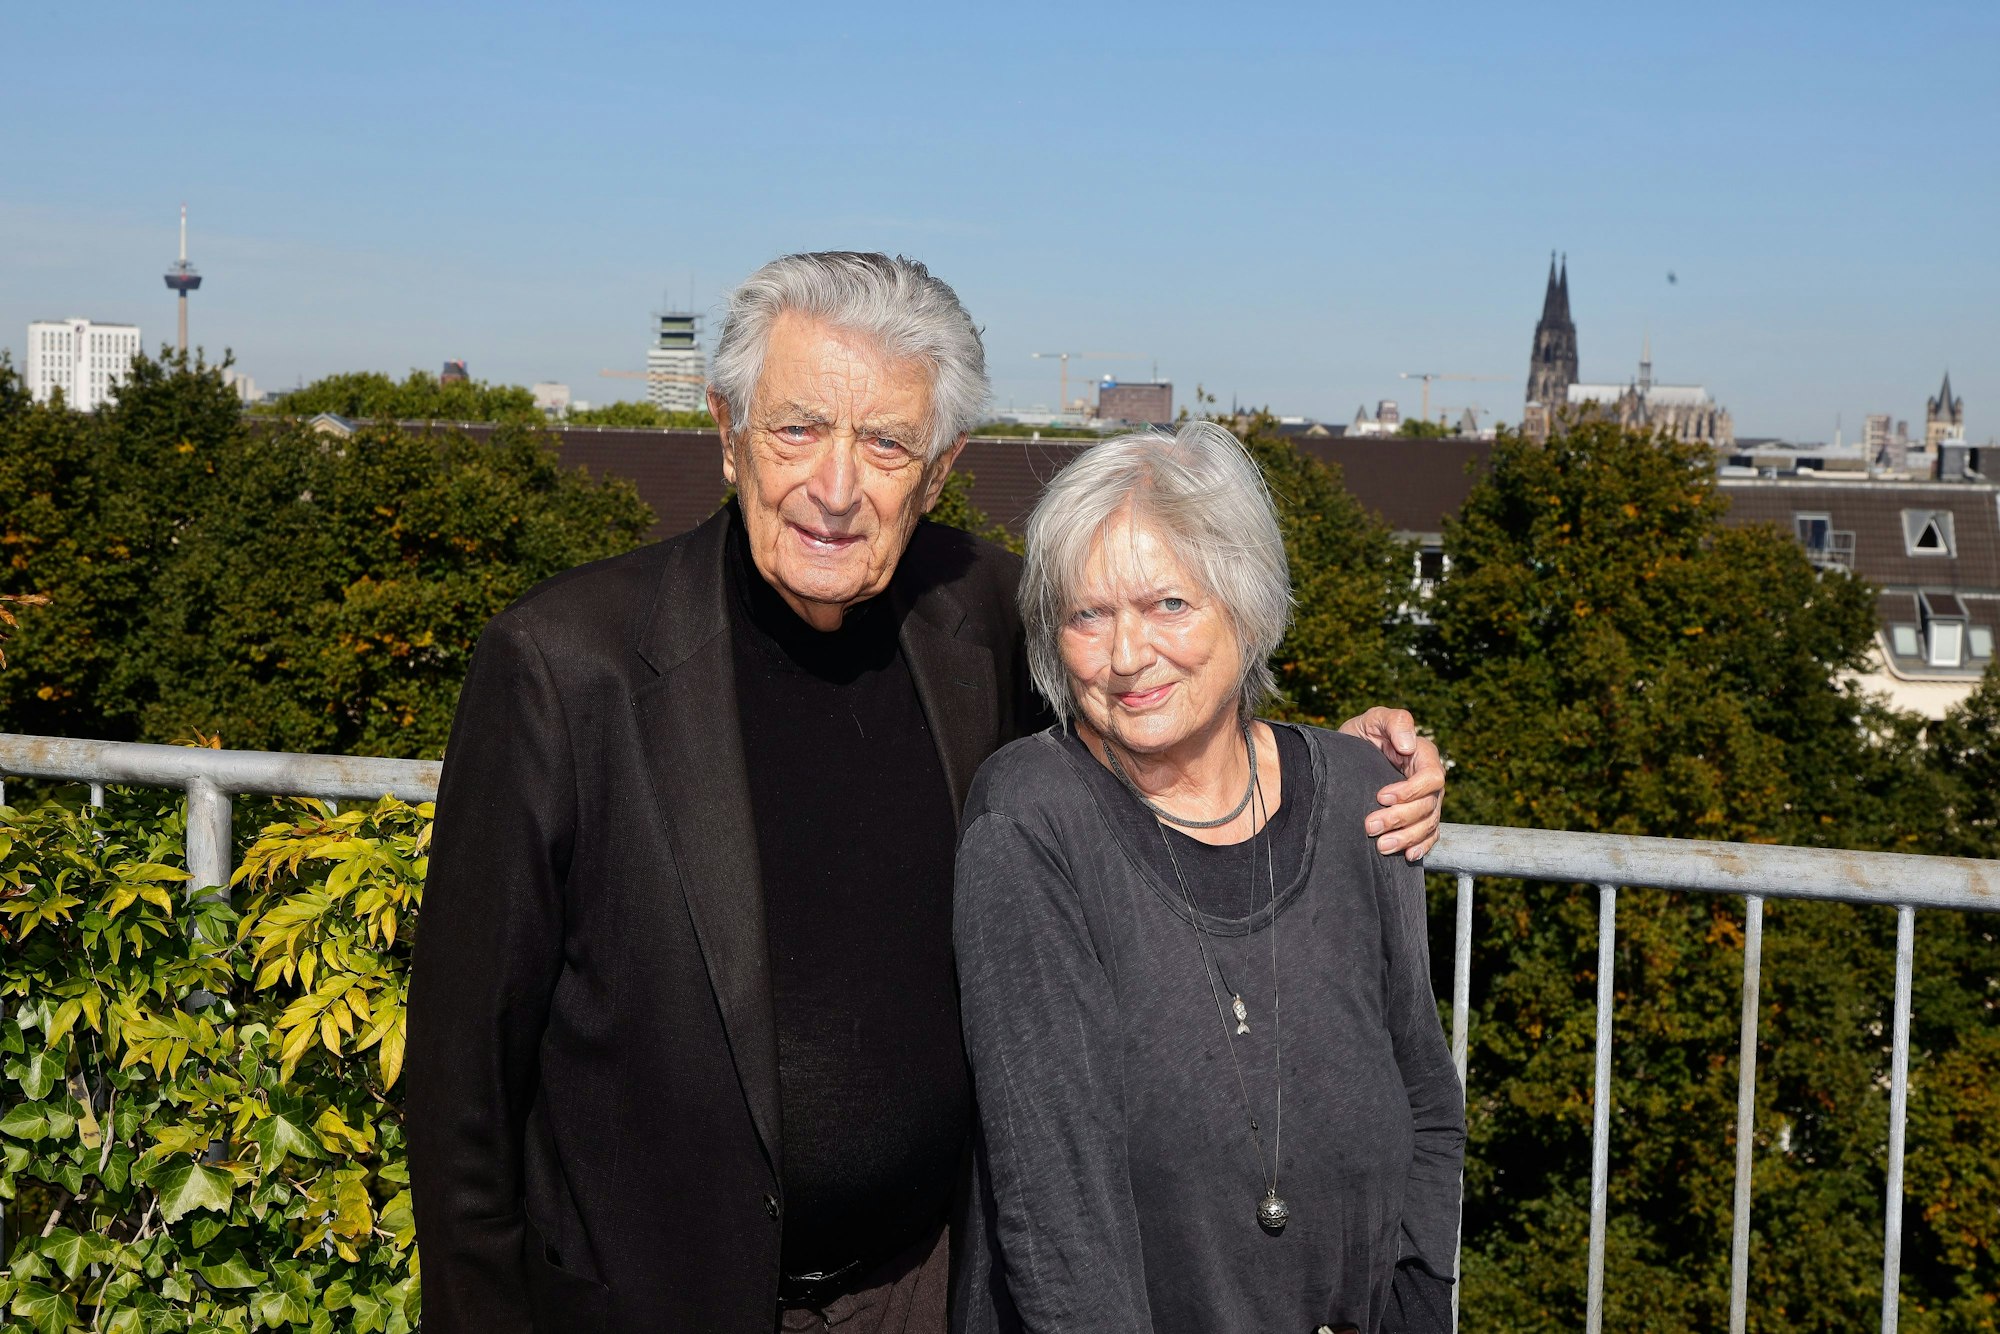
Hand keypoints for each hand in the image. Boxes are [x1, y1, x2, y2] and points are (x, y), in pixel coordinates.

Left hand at [1336, 706, 1444, 861]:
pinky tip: (1408, 855)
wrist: (1348, 756)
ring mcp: (1427, 801)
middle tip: (1370, 826)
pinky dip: (1421, 847)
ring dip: (1406, 838)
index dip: (1410, 791)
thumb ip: (1394, 721)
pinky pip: (1429, 836)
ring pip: (1427, 824)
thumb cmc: (1363, 734)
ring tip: (1381, 847)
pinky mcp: (1419, 818)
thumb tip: (1408, 746)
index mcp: (1423, 755)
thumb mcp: (1373, 719)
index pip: (1431, 777)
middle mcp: (1429, 781)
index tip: (1380, 797)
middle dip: (1400, 819)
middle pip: (1428, 806)